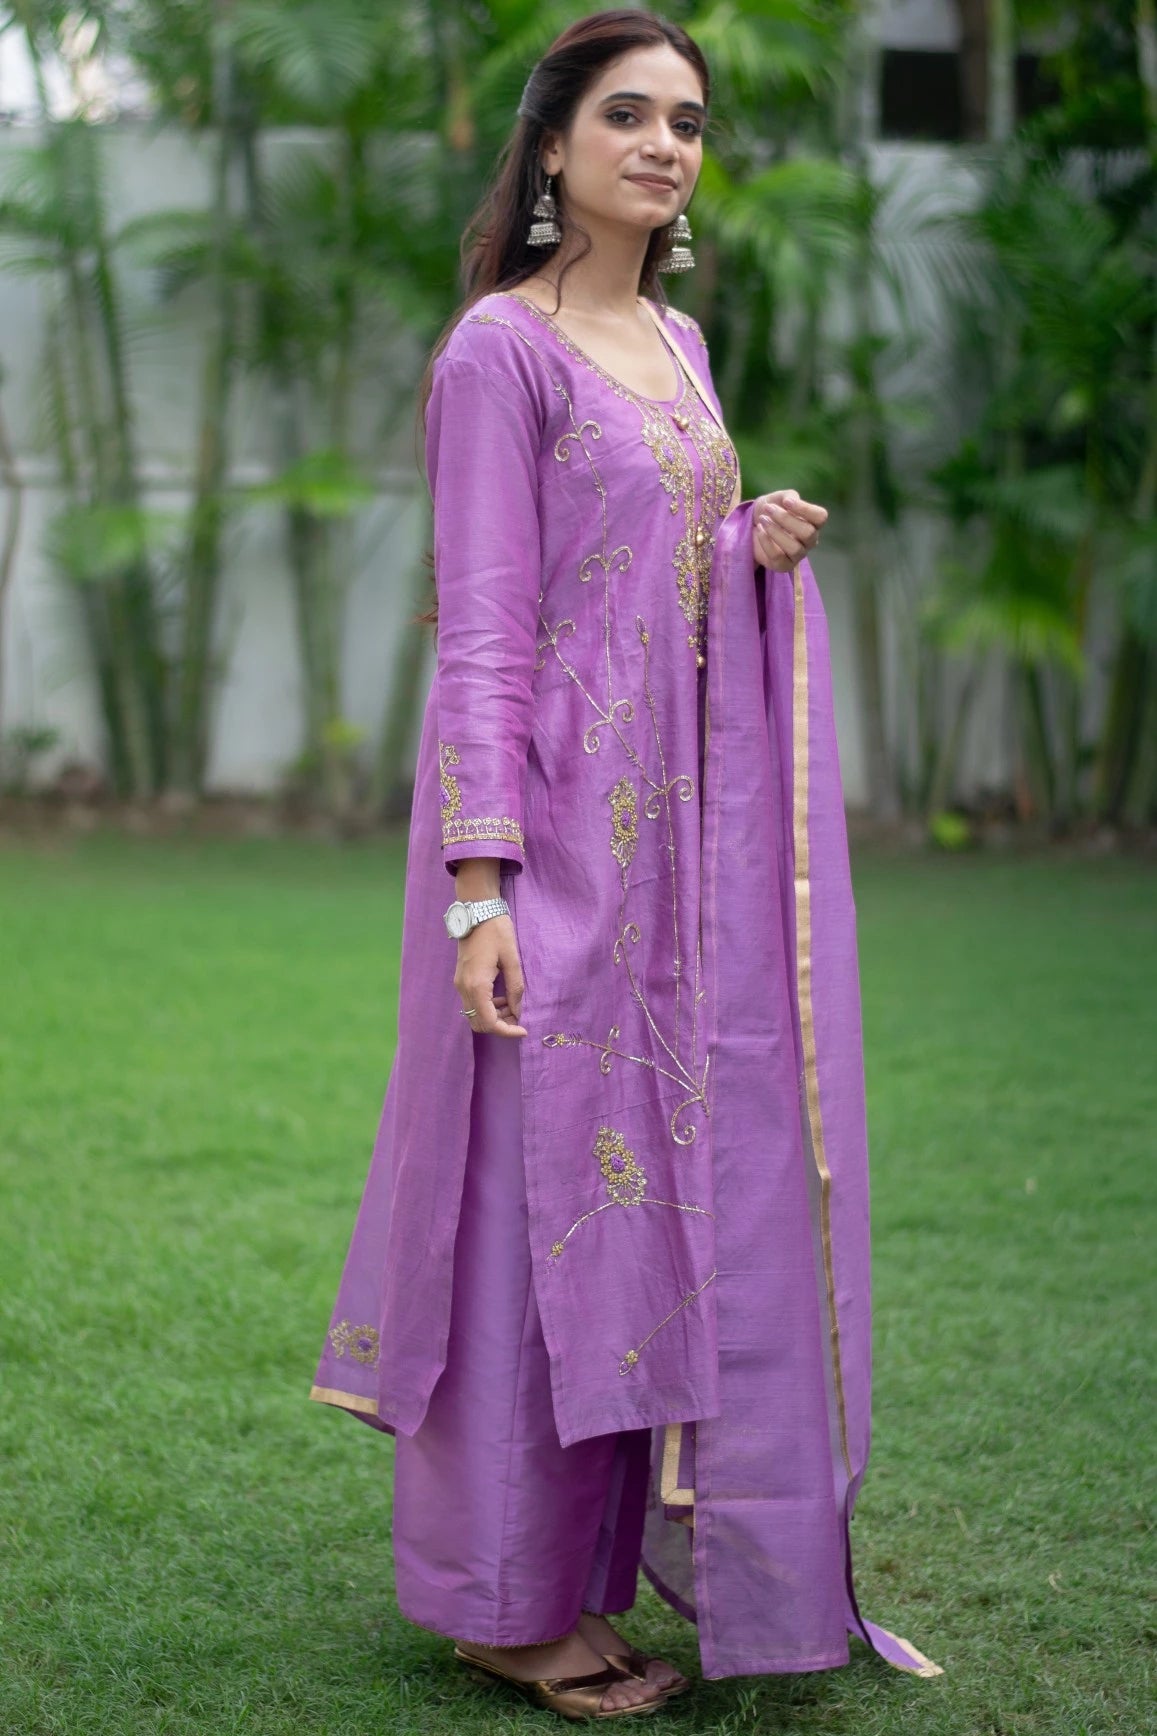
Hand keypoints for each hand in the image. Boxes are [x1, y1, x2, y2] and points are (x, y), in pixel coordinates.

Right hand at [454, 914, 527, 1037]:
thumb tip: (517, 1011)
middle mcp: (463, 988)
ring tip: (512, 1005)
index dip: (507, 1031)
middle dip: (499, 1025)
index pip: (489, 1022)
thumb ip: (515, 988)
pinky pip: (471, 1003)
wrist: (477, 911)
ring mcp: (459, 983)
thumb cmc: (496, 931)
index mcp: (477, 985)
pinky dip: (486, 1007)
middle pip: (478, 1023)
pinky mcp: (460, 979)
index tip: (523, 1030)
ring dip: (493, 1016)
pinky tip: (500, 997)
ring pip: (473, 1014)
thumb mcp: (512, 959)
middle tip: (518, 1016)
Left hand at [753, 489, 826, 570]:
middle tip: (769, 509)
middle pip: (808, 533)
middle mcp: (810, 540)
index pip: (820, 517)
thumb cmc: (771, 511)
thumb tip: (789, 501)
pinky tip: (759, 530)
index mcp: (813, 522)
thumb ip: (788, 497)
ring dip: (775, 531)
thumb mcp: (779, 498)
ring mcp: (798, 555)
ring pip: (794, 548)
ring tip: (762, 519)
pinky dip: (766, 541)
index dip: (805, 509)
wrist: (752, 526)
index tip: (786, 501)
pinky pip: (777, 557)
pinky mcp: (783, 565)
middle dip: (786, 519)